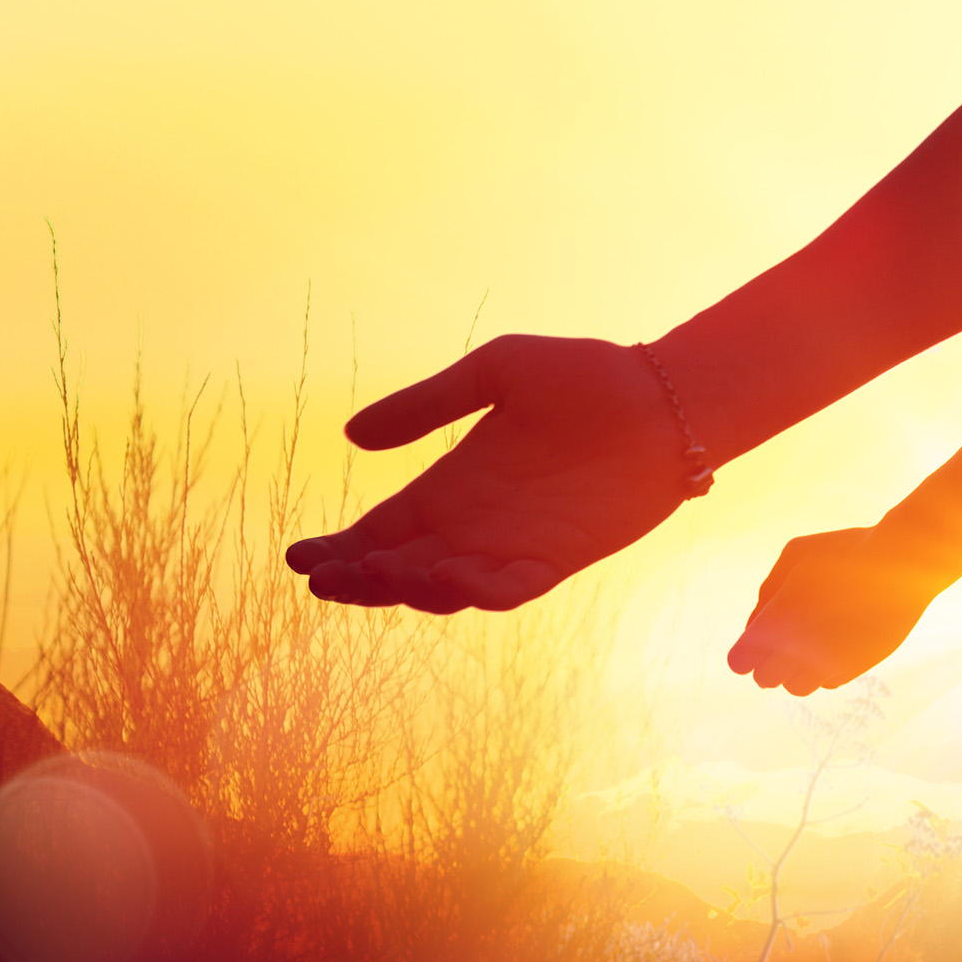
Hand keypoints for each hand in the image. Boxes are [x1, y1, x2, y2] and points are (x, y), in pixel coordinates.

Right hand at [285, 333, 696, 612]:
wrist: (664, 397)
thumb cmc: (586, 377)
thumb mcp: (495, 372)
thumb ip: (428, 404)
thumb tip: (352, 435)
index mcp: (450, 486)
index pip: (380, 530)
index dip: (338, 549)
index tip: (298, 556)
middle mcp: (474, 525)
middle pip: (399, 568)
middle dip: (358, 579)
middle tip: (325, 576)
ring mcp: (513, 547)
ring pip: (444, 587)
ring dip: (408, 587)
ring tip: (379, 572)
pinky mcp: (558, 559)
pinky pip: (509, 590)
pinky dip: (477, 589)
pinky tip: (448, 575)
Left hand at [728, 526, 945, 694]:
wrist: (903, 563)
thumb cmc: (847, 551)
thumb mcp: (797, 554)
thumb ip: (769, 590)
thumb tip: (757, 624)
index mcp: (778, 620)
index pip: (741, 660)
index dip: (744, 653)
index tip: (752, 643)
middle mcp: (799, 649)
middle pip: (765, 679)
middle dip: (767, 663)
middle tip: (783, 640)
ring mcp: (829, 662)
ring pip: (796, 687)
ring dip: (796, 671)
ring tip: (812, 643)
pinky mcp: (855, 668)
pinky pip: (827, 682)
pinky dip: (825, 668)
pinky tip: (837, 642)